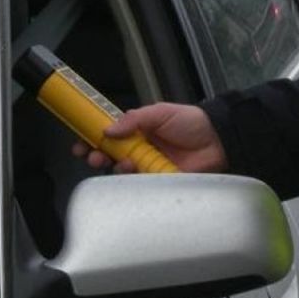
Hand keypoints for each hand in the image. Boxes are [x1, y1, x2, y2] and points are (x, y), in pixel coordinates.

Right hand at [73, 102, 226, 173]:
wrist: (219, 139)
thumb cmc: (191, 122)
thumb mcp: (161, 113)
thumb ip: (134, 119)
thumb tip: (107, 129)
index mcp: (138, 131)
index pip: (108, 135)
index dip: (92, 139)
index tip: (79, 143)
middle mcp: (140, 149)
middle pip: (109, 155)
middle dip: (96, 155)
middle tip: (93, 155)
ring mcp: (148, 166)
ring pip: (121, 171)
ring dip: (115, 167)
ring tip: (121, 162)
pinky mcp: (158, 181)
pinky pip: (139, 184)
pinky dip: (132, 181)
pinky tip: (135, 173)